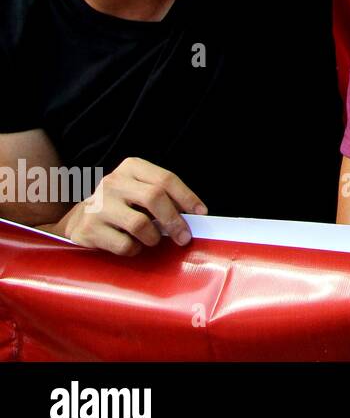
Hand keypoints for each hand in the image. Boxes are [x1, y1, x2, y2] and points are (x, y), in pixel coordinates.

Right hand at [58, 158, 206, 256]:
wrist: (79, 221)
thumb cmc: (120, 206)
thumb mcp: (139, 191)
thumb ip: (162, 197)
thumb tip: (194, 216)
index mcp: (131, 168)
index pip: (166, 179)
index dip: (187, 197)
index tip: (201, 213)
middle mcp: (113, 182)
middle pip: (154, 197)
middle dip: (175, 220)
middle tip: (184, 237)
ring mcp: (99, 205)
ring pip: (140, 223)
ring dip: (154, 238)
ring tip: (153, 240)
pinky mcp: (90, 229)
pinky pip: (124, 244)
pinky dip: (135, 249)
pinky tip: (132, 246)